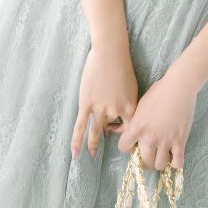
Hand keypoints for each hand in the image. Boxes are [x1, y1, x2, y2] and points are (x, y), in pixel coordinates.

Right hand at [72, 39, 137, 158]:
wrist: (109, 52)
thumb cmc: (122, 66)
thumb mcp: (132, 86)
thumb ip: (128, 101)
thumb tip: (123, 113)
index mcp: (130, 106)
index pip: (130, 128)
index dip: (126, 131)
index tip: (122, 131)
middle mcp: (116, 110)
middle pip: (113, 128)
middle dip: (110, 130)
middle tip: (108, 133)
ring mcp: (100, 108)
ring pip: (96, 130)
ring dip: (94, 144)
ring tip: (91, 155)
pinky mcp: (87, 104)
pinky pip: (81, 126)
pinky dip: (77, 140)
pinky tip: (75, 153)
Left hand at [116, 68, 197, 170]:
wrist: (179, 87)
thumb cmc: (159, 91)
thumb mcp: (140, 105)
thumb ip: (135, 120)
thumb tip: (131, 130)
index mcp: (137, 127)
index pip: (123, 147)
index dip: (128, 146)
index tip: (133, 143)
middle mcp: (149, 137)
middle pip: (144, 161)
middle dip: (146, 158)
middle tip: (151, 152)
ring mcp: (165, 141)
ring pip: (159, 165)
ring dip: (161, 161)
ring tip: (163, 154)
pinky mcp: (180, 141)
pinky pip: (178, 163)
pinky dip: (176, 162)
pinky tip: (175, 155)